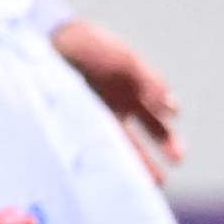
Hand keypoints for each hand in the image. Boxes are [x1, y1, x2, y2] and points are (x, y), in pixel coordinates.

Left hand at [48, 17, 183, 180]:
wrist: (48, 39)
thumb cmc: (87, 47)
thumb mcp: (124, 62)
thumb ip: (150, 84)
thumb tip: (173, 111)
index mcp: (129, 89)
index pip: (153, 117)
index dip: (165, 135)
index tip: (175, 150)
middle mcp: (113, 105)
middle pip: (140, 135)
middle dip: (157, 152)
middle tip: (170, 170)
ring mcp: (93, 113)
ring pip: (120, 144)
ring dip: (137, 163)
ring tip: (150, 184)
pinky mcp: (74, 120)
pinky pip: (95, 145)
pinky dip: (108, 159)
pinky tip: (117, 172)